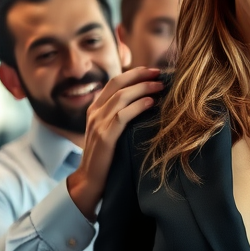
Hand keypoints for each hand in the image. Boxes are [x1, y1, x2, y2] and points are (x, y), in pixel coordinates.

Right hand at [67, 66, 163, 219]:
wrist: (90, 179)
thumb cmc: (106, 156)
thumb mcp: (110, 130)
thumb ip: (120, 115)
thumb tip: (145, 102)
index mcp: (95, 108)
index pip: (114, 82)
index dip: (134, 73)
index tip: (152, 70)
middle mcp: (94, 112)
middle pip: (117, 84)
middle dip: (140, 75)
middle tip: (159, 73)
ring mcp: (98, 124)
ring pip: (121, 97)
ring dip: (142, 88)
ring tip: (159, 86)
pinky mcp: (105, 137)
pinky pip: (122, 116)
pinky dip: (138, 106)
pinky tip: (151, 103)